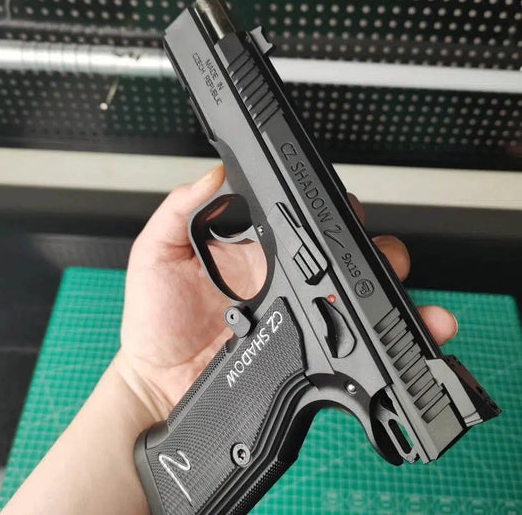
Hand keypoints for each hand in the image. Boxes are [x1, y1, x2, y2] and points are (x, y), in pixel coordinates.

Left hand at [115, 165, 457, 419]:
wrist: (156, 381)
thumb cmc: (155, 319)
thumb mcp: (156, 256)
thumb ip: (179, 212)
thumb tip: (213, 175)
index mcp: (253, 251)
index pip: (302, 222)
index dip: (331, 214)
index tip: (348, 213)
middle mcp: (280, 280)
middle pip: (341, 256)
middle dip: (373, 250)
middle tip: (380, 256)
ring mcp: (292, 315)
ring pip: (352, 296)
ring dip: (386, 291)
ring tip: (402, 295)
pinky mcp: (297, 349)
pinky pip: (341, 341)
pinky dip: (372, 340)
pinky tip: (392, 337)